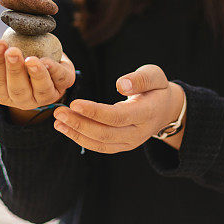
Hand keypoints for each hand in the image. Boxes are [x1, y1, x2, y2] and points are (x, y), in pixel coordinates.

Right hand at [0, 39, 75, 110]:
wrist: (44, 54)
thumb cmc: (17, 57)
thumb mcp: (1, 56)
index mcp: (5, 94)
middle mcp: (25, 100)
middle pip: (18, 90)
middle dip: (14, 70)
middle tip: (12, 52)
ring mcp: (45, 96)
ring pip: (41, 89)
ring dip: (36, 74)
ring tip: (31, 60)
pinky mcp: (64, 85)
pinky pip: (61, 79)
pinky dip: (55, 71)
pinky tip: (47, 61)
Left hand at [51, 64, 185, 153]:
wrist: (166, 110)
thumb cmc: (157, 88)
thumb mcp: (155, 76)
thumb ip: (140, 79)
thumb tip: (121, 84)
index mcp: (147, 113)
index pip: (118, 116)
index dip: (95, 112)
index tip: (75, 103)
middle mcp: (139, 132)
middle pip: (106, 133)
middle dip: (79, 124)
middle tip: (58, 111)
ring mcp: (131, 143)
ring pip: (101, 143)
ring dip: (76, 133)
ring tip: (57, 121)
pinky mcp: (122, 146)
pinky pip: (100, 147)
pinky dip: (81, 139)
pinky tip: (66, 128)